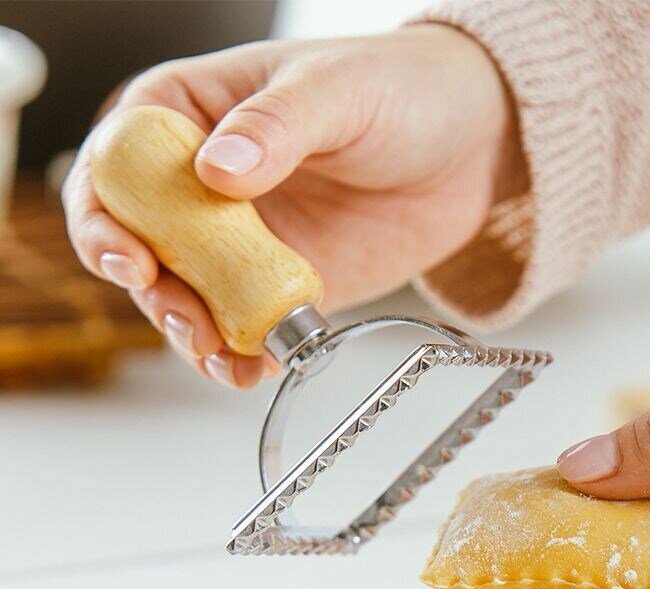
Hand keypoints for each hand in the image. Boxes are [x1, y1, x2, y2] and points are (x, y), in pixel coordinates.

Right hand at [63, 27, 524, 387]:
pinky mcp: (283, 283)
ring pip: (189, 293)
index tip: (132, 256)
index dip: (107, 214)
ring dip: (191, 333)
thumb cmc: (399, 88)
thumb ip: (276, 126)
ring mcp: (243, 239)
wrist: (470, 146)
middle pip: (142, 242)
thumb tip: (217, 170)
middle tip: (184, 320)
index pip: (118, 162)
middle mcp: (204, 182)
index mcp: (193, 112)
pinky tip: (252, 367)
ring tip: (220, 358)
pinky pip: (247, 324)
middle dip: (151, 290)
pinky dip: (243, 351)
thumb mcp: (337, 91)